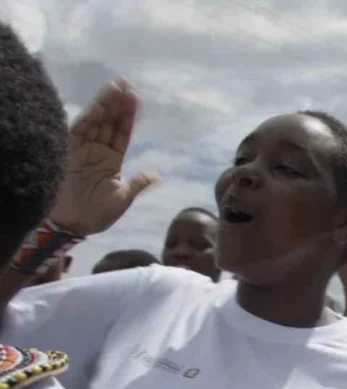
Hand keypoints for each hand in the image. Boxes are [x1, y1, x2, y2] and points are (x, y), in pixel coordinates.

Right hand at [47, 79, 158, 236]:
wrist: (72, 224)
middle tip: (127, 85)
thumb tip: (156, 175)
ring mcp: (83, 150)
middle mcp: (97, 151)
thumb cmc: (97, 214)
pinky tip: (100, 105)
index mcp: (112, 160)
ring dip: (105, 105)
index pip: (122, 132)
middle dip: (118, 104)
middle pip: (109, 122)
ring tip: (116, 88)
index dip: (129, 115)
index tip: (136, 98)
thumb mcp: (123, 198)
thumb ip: (137, 183)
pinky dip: (89, 117)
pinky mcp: (68, 152)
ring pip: (96, 122)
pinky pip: (79, 130)